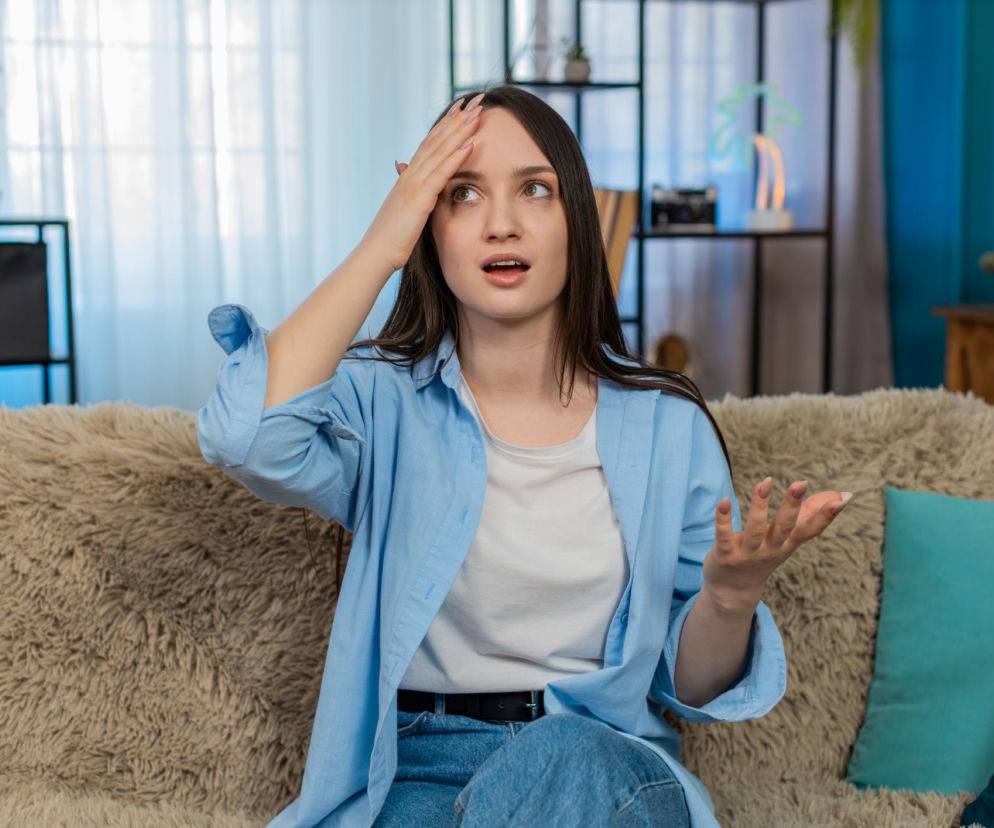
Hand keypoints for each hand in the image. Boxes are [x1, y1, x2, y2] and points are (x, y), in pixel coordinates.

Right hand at [358, 92, 484, 272]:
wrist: (375, 254)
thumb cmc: (390, 239)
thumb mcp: (404, 212)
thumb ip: (412, 196)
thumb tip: (413, 185)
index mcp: (408, 177)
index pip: (430, 143)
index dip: (447, 124)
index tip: (463, 107)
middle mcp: (410, 175)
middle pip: (437, 139)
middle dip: (458, 117)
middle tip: (476, 98)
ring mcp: (413, 185)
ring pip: (440, 150)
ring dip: (460, 130)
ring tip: (478, 112)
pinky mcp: (418, 199)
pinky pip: (441, 173)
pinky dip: (455, 156)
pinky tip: (470, 142)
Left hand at [701, 478, 852, 610]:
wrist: (733, 589)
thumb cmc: (764, 554)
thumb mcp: (788, 537)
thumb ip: (810, 513)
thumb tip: (843, 494)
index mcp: (787, 544)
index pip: (810, 530)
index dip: (826, 516)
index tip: (842, 500)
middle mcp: (770, 549)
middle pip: (784, 527)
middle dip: (792, 505)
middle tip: (801, 483)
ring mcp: (748, 554)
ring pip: (755, 529)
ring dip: (760, 506)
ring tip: (764, 483)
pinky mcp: (725, 555)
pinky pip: (724, 536)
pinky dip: (723, 519)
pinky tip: (724, 501)